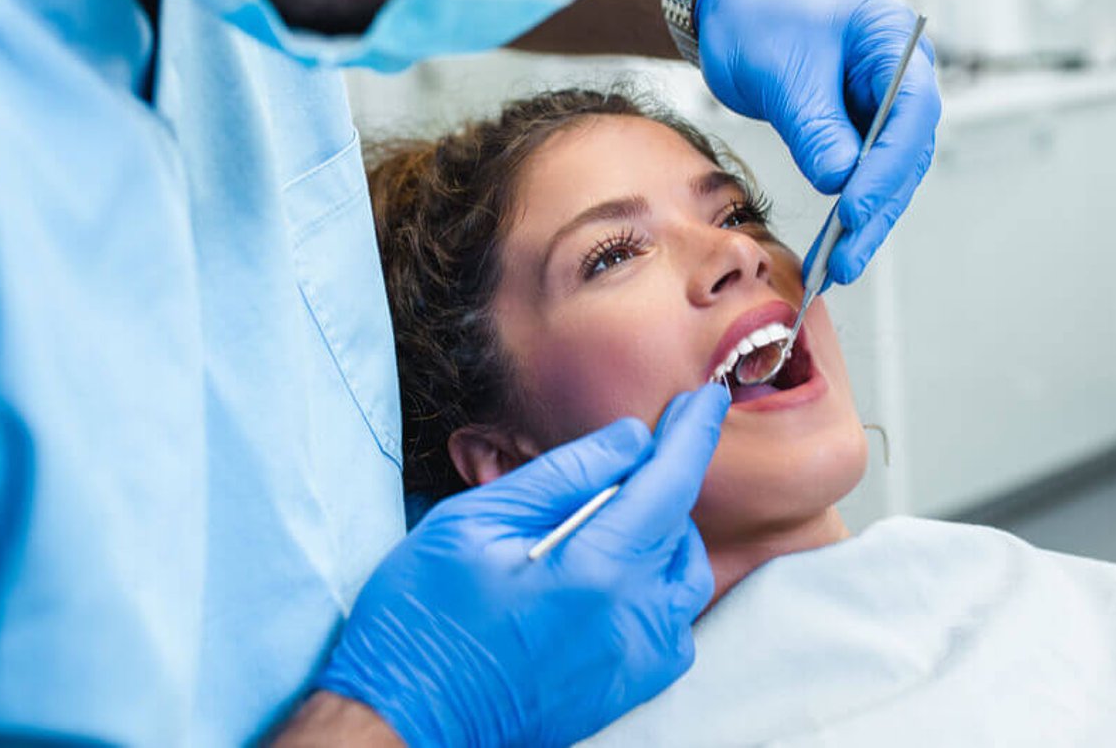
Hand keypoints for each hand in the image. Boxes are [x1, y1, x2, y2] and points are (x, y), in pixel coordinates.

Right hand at [314, 385, 729, 747]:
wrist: (407, 718)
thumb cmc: (424, 615)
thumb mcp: (476, 521)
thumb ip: (563, 475)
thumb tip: (630, 440)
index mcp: (595, 570)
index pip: (670, 483)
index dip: (693, 434)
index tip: (707, 399)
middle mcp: (633, 619)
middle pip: (677, 527)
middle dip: (655, 485)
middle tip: (608, 471)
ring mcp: (638, 661)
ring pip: (684, 576)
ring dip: (659, 537)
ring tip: (601, 525)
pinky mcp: (631, 688)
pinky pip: (673, 624)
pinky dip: (655, 589)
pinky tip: (606, 579)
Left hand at [695, 0, 939, 284]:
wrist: (734, 11)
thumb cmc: (758, 20)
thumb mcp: (782, 73)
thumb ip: (814, 126)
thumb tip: (839, 183)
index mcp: (894, 40)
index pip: (911, 110)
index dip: (887, 165)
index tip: (855, 207)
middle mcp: (902, 75)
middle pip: (906, 151)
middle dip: (877, 207)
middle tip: (847, 256)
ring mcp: (884, 106)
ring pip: (889, 174)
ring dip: (865, 223)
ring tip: (838, 267)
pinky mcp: (861, 131)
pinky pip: (863, 177)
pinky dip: (849, 214)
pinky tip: (832, 250)